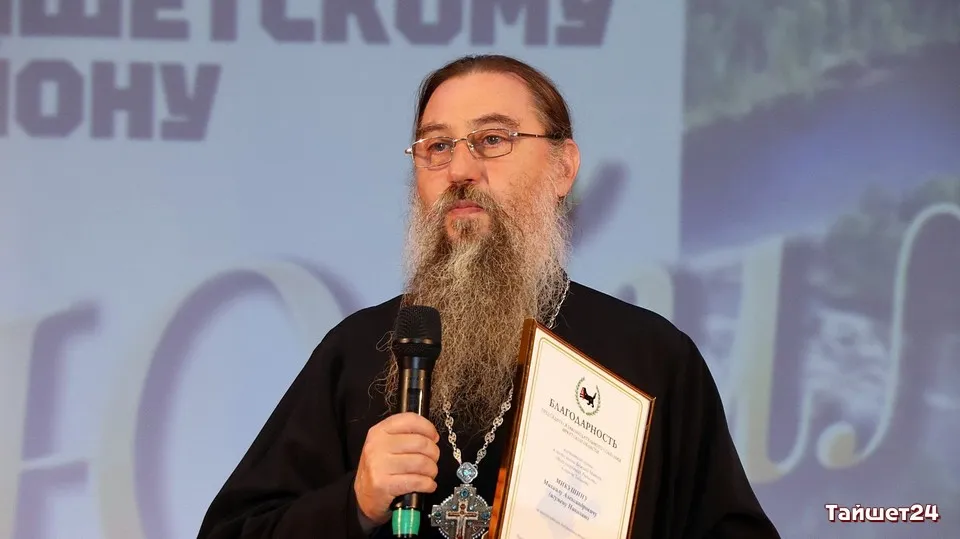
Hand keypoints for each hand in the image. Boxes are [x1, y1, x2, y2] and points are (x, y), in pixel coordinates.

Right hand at [354, 412, 440, 527]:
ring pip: (421, 463)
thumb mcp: (384, 445)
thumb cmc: (379, 468)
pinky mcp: (384, 485)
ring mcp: (379, 465)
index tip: (433, 437)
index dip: (428, 428)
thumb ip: (404, 435)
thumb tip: (430, 435)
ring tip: (429, 473)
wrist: (363, 495)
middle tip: (433, 459)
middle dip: (433, 453)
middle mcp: (377, 446)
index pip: (409, 420)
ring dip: (432, 470)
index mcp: (379, 432)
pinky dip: (428, 484)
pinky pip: (417, 481)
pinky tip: (427, 485)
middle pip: (420, 443)